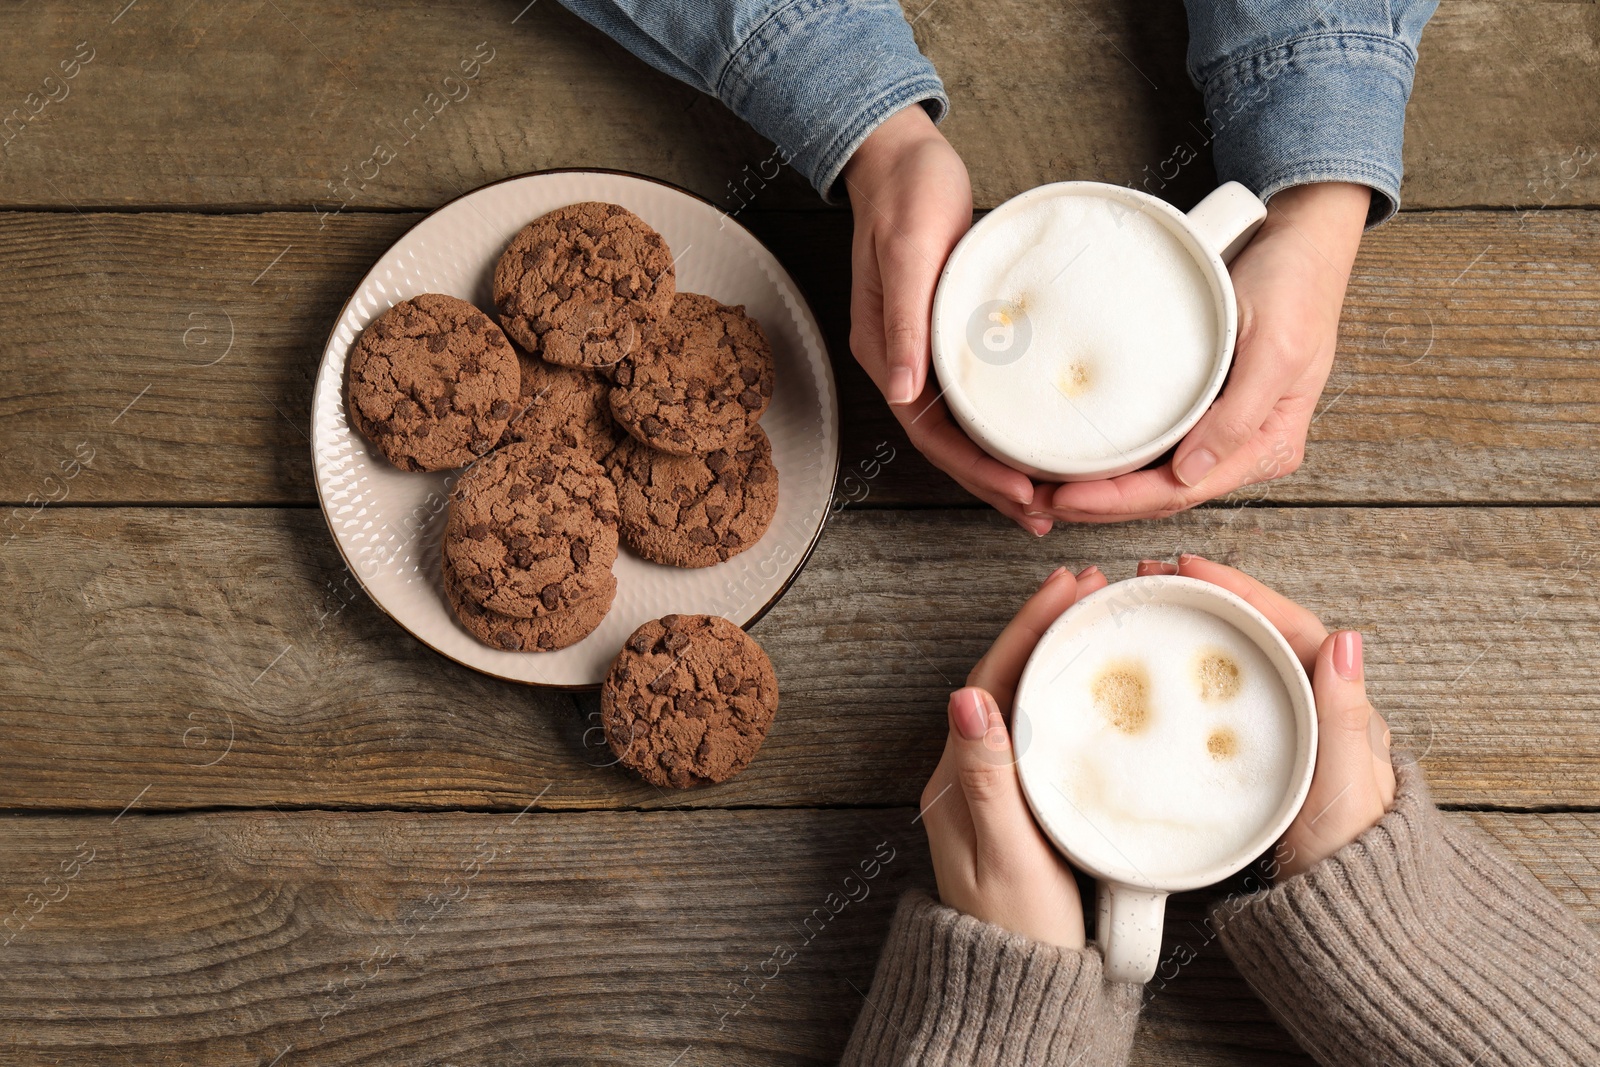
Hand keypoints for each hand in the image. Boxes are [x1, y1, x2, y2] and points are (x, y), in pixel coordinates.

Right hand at [843, 106, 1051, 535]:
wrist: (901, 157)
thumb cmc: (905, 194)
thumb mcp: (908, 250)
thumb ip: (903, 319)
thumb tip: (901, 388)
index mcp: (884, 352)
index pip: (929, 433)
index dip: (976, 470)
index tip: (1022, 491)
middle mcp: (904, 362)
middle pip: (949, 445)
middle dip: (994, 485)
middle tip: (1043, 514)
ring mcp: (925, 352)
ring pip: (964, 429)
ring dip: (1001, 466)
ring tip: (1045, 497)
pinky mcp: (949, 336)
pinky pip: (977, 398)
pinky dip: (1004, 426)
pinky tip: (1034, 438)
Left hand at [918, 564, 1109, 946]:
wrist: (1012, 990)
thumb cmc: (1015, 930)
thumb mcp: (1008, 854)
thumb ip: (991, 778)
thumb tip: (966, 697)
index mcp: (957, 775)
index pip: (989, 678)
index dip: (1028, 627)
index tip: (1066, 587)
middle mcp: (969, 772)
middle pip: (1005, 678)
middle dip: (1045, 626)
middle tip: (1093, 585)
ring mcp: (992, 785)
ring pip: (1023, 698)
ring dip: (1055, 651)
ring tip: (1095, 614)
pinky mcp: (1018, 802)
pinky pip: (1038, 727)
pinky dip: (1063, 691)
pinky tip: (1089, 680)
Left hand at [1050, 182, 1371, 522]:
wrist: (1302, 242)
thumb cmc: (1296, 288)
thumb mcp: (1276, 349)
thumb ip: (1239, 416)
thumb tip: (1194, 473)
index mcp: (1268, 445)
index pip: (1181, 491)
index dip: (1120, 502)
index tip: (1067, 498)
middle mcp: (1243, 447)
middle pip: (1162, 496)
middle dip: (1102, 505)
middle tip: (1040, 501)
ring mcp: (1224, 431)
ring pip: (1155, 480)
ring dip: (1105, 490)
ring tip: (1049, 490)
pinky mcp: (1204, 410)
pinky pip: (1155, 449)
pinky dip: (1118, 462)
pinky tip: (1082, 462)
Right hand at [1136, 554, 1396, 879]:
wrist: (1342, 918)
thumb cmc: (1350, 856)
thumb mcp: (1345, 784)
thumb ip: (1343, 716)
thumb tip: (1347, 638)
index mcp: (1338, 702)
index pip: (1287, 624)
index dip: (1238, 589)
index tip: (1189, 567)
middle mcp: (1312, 709)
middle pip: (1256, 633)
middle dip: (1206, 598)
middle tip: (1152, 578)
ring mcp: (1282, 733)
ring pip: (1237, 663)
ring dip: (1196, 630)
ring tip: (1149, 608)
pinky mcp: (1255, 759)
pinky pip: (1221, 701)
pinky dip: (1191, 676)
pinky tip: (1160, 675)